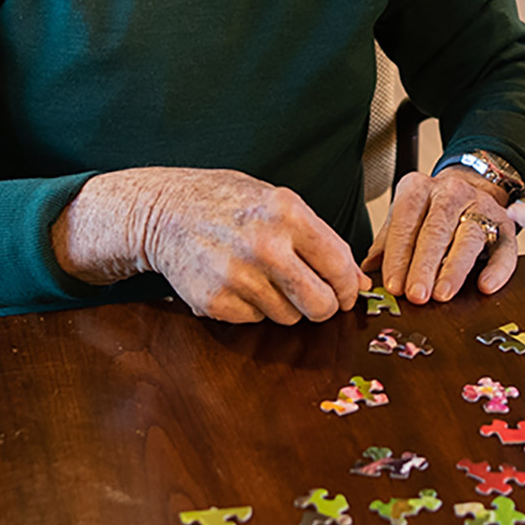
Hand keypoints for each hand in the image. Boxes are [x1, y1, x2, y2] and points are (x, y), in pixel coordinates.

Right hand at [57, 167, 364, 322]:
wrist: (164, 212)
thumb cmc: (227, 203)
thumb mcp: (278, 204)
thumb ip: (322, 240)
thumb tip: (359, 283)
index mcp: (287, 213)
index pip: (339, 266)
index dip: (348, 287)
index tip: (346, 292)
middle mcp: (265, 245)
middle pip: (320, 304)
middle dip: (323, 306)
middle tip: (315, 298)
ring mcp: (238, 276)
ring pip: (288, 317)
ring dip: (284, 305)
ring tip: (263, 277)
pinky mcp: (216, 301)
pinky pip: (255, 320)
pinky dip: (253, 308)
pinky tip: (238, 282)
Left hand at [369, 167, 516, 303]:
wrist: (472, 188)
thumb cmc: (430, 212)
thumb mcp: (404, 218)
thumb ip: (387, 242)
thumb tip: (367, 270)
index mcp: (418, 188)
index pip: (405, 220)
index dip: (398, 254)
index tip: (393, 285)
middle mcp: (451, 192)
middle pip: (437, 229)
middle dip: (424, 265)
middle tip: (416, 294)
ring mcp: (482, 206)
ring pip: (469, 237)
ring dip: (454, 268)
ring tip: (443, 294)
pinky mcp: (506, 225)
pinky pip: (505, 249)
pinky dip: (497, 269)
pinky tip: (485, 286)